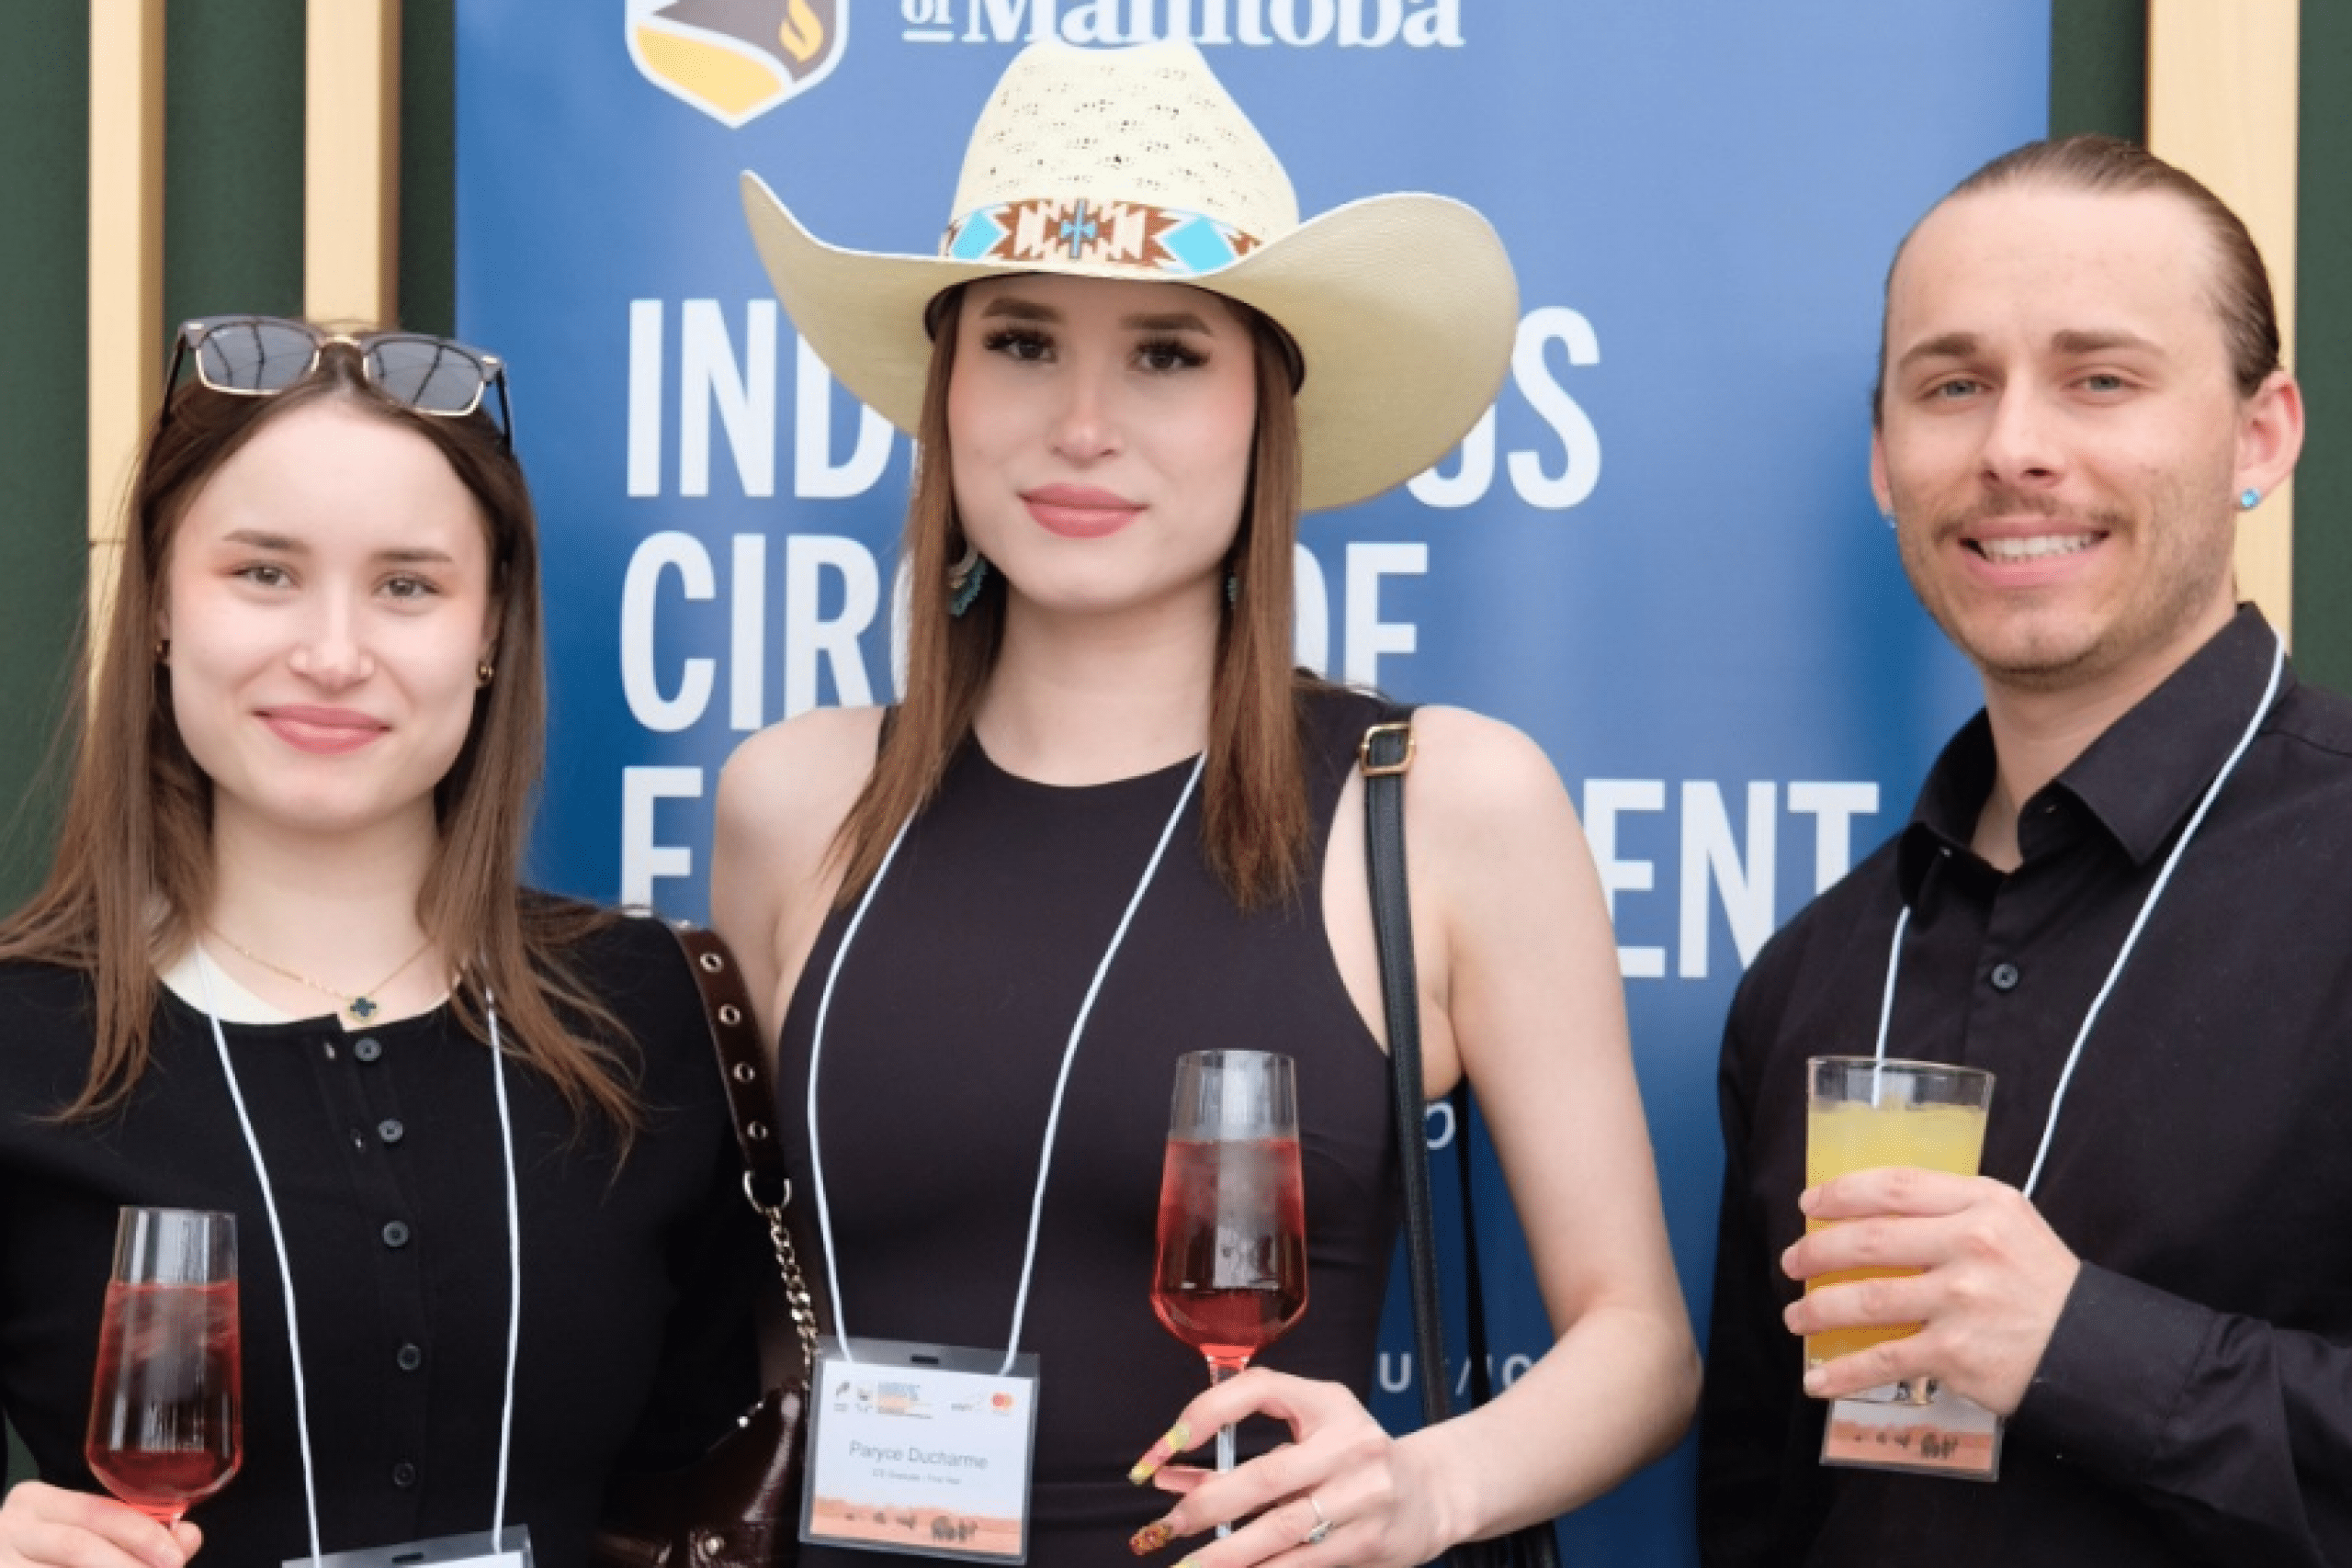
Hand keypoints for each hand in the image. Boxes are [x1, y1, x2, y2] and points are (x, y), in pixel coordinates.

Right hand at [0, 1481, 200, 1567]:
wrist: (9, 1564)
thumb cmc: (48, 1556)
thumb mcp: (85, 1536)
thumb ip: (137, 1535)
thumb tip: (188, 1537)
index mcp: (38, 1502)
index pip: (98, 1512)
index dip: (142, 1535)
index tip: (176, 1559)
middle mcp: (11, 1527)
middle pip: (79, 1546)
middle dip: (129, 1567)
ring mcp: (0, 1561)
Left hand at [1123, 1368, 1449, 1567]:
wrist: (1431, 1494)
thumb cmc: (1352, 1460)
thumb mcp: (1303, 1440)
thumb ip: (1235, 1457)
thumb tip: (1163, 1478)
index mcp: (1328, 1403)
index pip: (1259, 1388)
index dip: (1206, 1412)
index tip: (1165, 1446)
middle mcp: (1350, 1443)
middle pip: (1266, 1475)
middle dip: (1208, 1506)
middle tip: (1167, 1527)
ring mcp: (1365, 1493)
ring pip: (1281, 1529)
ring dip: (1227, 1554)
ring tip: (1190, 1567)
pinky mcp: (1370, 1540)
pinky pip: (1304, 1563)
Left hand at [1780, 1166, 2079, 1415]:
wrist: (2091, 1348)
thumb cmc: (2040, 1281)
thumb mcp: (2009, 1223)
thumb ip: (1949, 1208)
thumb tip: (1870, 1209)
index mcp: (1983, 1204)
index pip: (1895, 1186)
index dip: (1842, 1193)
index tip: (1809, 1204)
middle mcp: (1971, 1246)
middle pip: (1870, 1241)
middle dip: (1817, 1251)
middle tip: (1791, 1262)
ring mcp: (1962, 1301)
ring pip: (1867, 1299)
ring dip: (1819, 1310)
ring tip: (1796, 1317)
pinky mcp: (1956, 1353)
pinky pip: (1884, 1360)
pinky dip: (1844, 1372)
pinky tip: (1817, 1380)